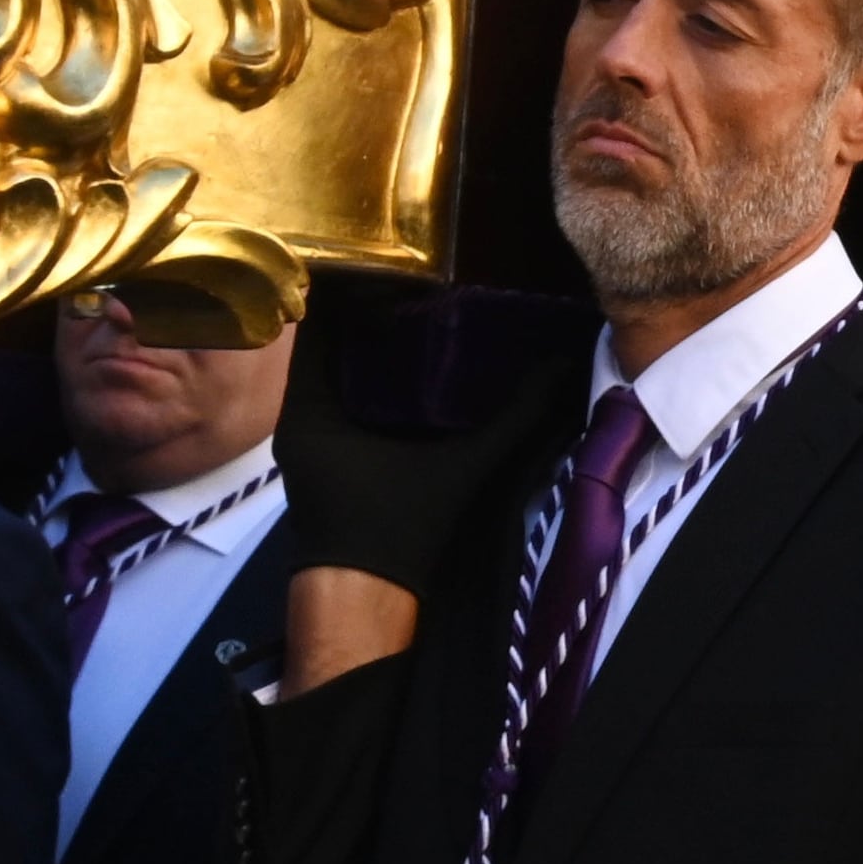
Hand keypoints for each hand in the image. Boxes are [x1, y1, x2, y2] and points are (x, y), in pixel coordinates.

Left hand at [271, 292, 552, 598]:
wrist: (364, 606)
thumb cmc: (396, 534)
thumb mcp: (460, 469)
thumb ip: (513, 420)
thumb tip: (562, 370)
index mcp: (311, 411)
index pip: (314, 327)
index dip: (345, 287)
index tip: (387, 257)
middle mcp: (299, 420)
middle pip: (323, 345)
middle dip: (365, 311)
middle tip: (415, 275)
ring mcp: (309, 442)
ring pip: (332, 374)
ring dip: (366, 345)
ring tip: (417, 306)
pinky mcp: (326, 460)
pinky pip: (341, 399)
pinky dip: (368, 378)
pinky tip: (410, 364)